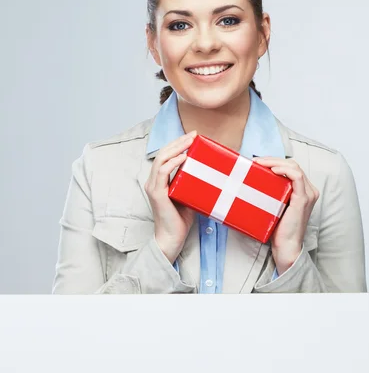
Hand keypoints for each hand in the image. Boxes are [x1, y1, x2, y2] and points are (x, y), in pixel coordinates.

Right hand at [144, 131, 197, 262]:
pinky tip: (184, 157)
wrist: (171, 238)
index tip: (193, 137)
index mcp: (159, 181)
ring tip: (190, 141)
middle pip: (163, 153)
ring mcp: (153, 187)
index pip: (166, 156)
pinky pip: (163, 172)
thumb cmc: (180, 220)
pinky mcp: (157, 194)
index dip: (177, 144)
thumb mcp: (189, 196)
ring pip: (161, 159)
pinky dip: (173, 162)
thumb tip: (210, 173)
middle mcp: (153, 181)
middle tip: (193, 134)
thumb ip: (193, 184)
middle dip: (178, 141)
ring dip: (176, 148)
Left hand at [253, 157, 319, 272]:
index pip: (291, 168)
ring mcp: (308, 194)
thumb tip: (251, 181)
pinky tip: (273, 169)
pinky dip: (285, 169)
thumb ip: (271, 193)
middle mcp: (309, 190)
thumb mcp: (274, 206)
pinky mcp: (303, 199)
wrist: (286, 246)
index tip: (257, 163)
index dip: (274, 161)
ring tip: (261, 163)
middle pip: (292, 165)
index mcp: (304, 191)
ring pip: (294, 167)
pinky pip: (297, 176)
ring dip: (276, 162)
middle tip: (256, 161)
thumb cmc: (278, 229)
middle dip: (273, 159)